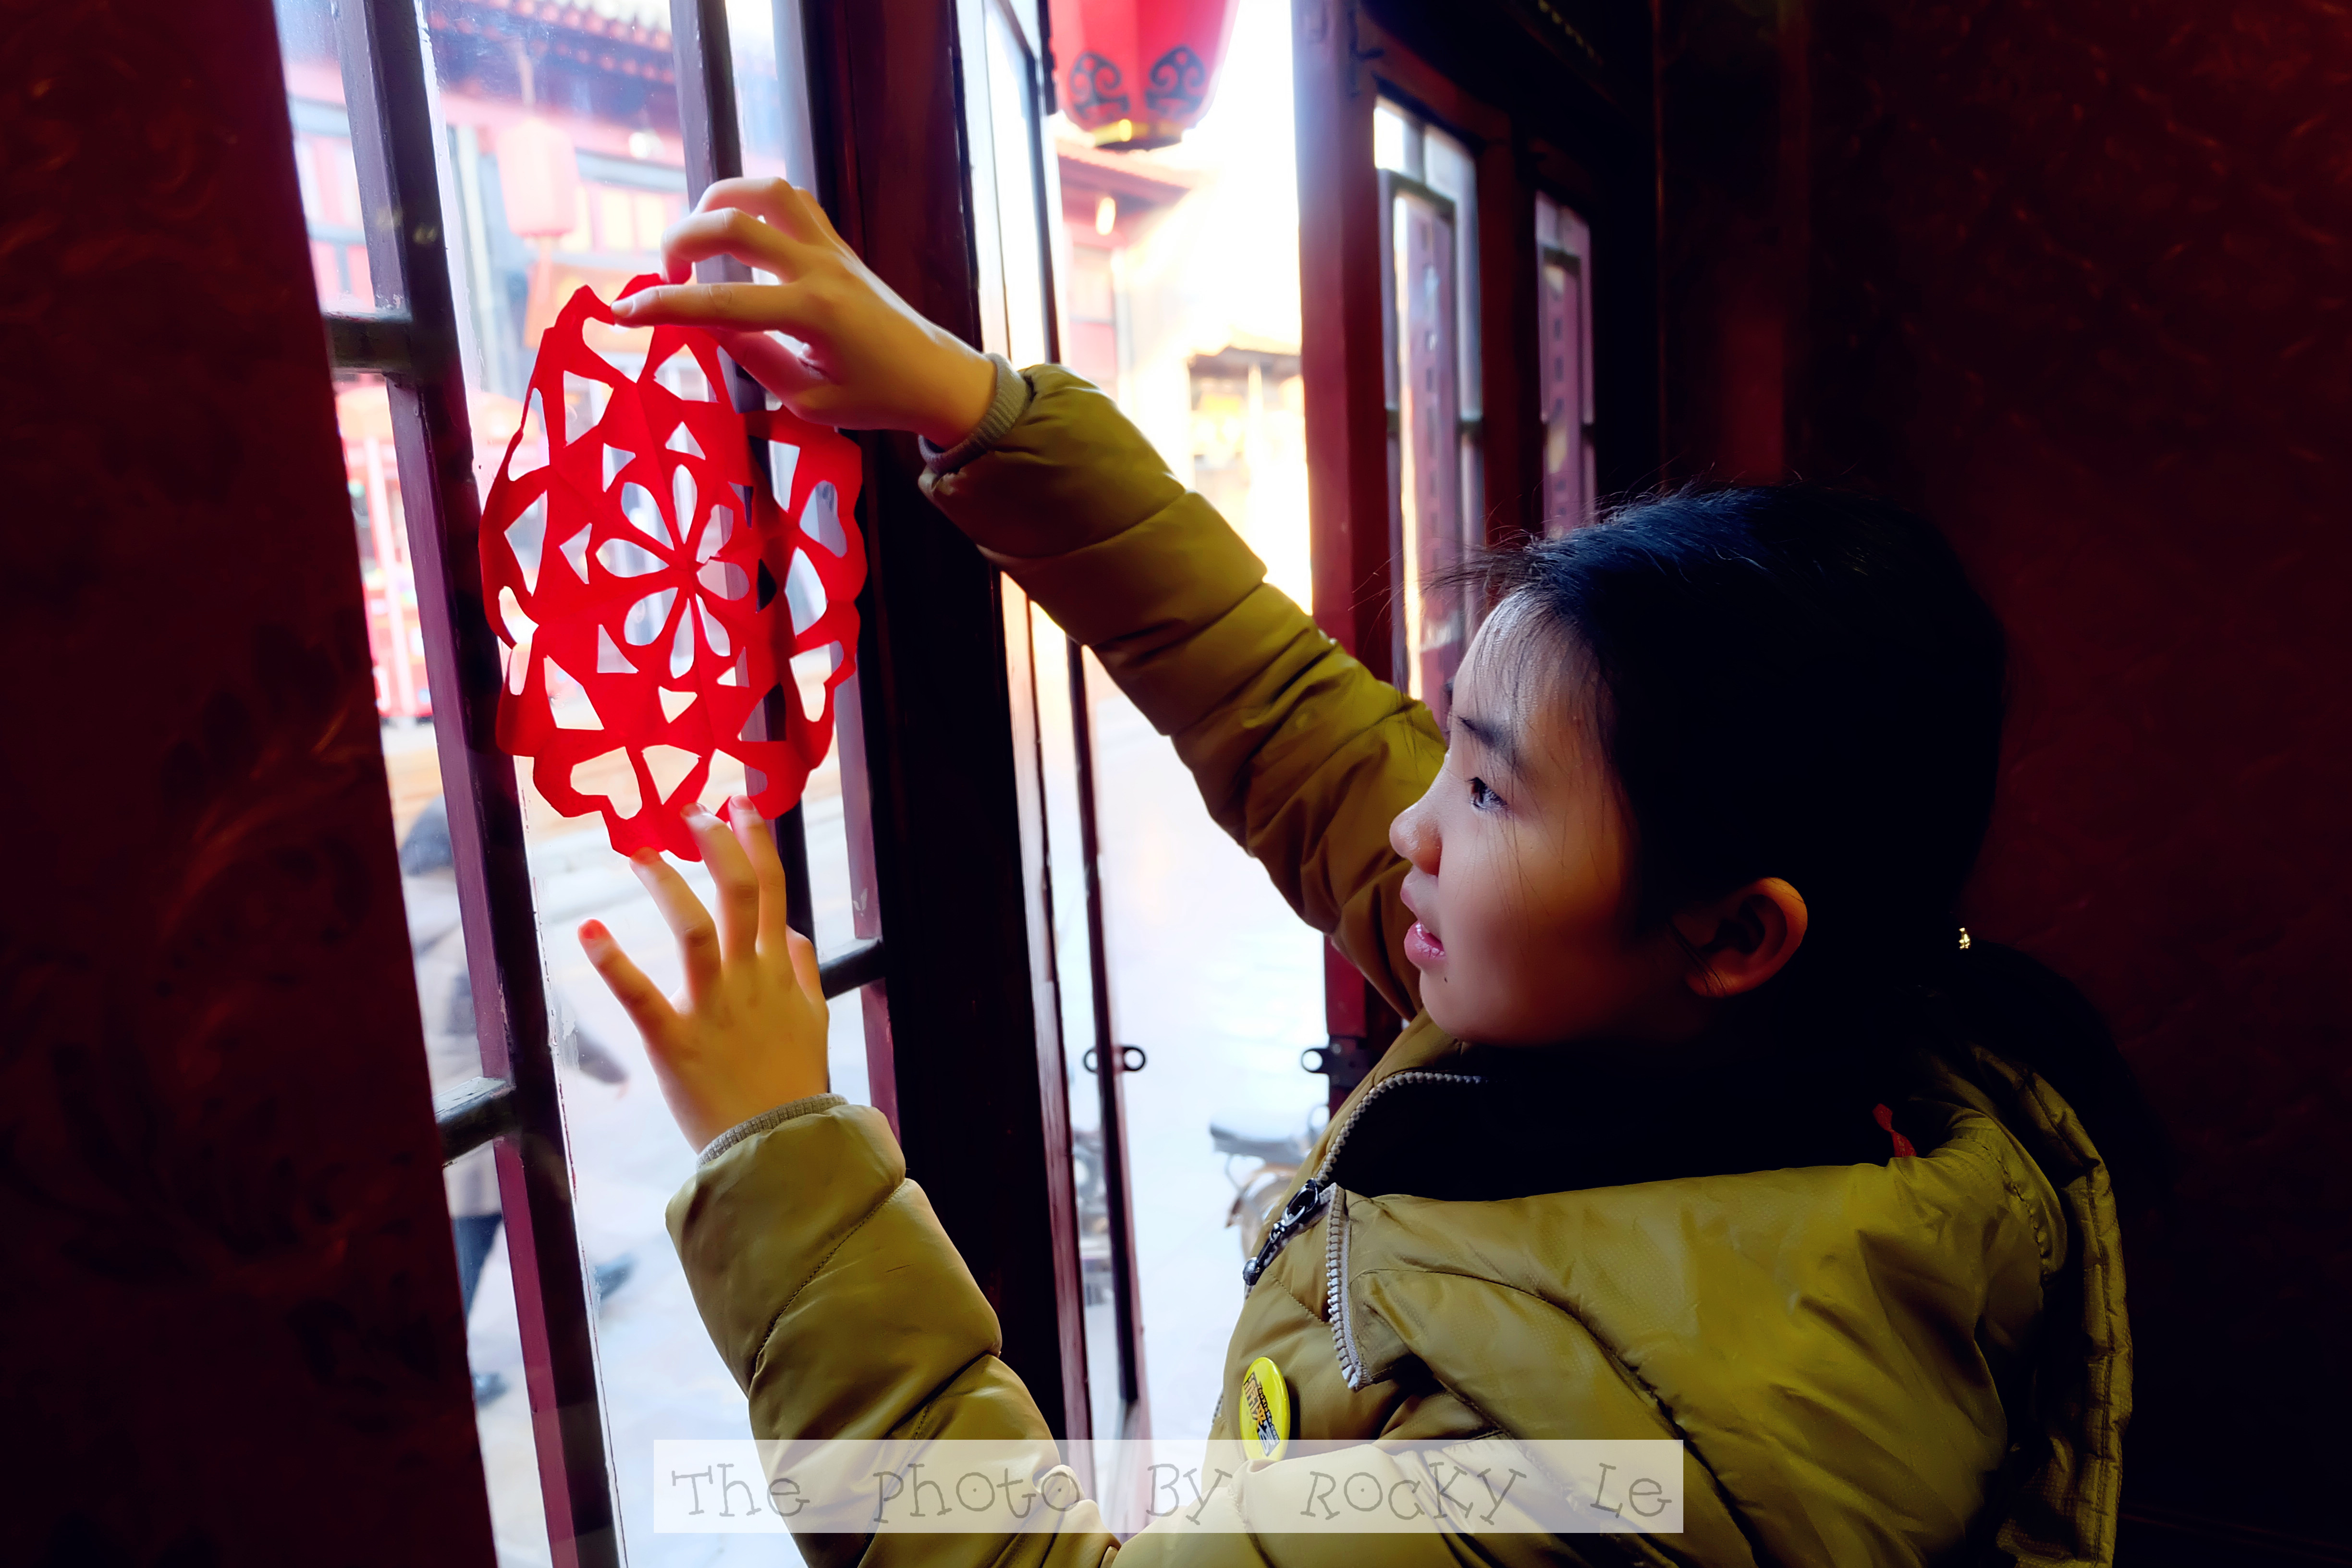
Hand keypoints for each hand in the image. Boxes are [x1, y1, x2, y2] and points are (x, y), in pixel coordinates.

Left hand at [578, 798, 828, 1151]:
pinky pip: (641, 996)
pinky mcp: (673, 1042)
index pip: (771, 890)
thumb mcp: (813, 1022)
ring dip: (665, 886)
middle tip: (689, 810)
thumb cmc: (792, 1086)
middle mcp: (749, 981)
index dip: (757, 841)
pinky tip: (587, 930)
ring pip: (694, 931)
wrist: (780, 1151)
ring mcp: (713, 1010)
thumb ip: (803, 972)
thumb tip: (791, 930)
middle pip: (739, 894)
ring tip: (637, 850)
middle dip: (716, 844)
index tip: (740, 803)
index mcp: (778, 973)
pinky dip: (612, 962)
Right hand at [613, 177, 997, 445]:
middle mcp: (820, 270)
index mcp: (811, 315)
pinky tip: (736, 230)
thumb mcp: (808, 399)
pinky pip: (791, 202)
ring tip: (697, 239)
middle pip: (733, 224)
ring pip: (765, 192)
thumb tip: (701, 327)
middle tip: (666, 278)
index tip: (620, 314)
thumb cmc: (876, 398)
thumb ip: (752, 357)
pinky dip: (754, 203)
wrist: (936, 377)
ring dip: (717, 201)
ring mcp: (832, 250)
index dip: (663, 308)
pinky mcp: (838, 245)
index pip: (719, 304)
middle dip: (681, 242)